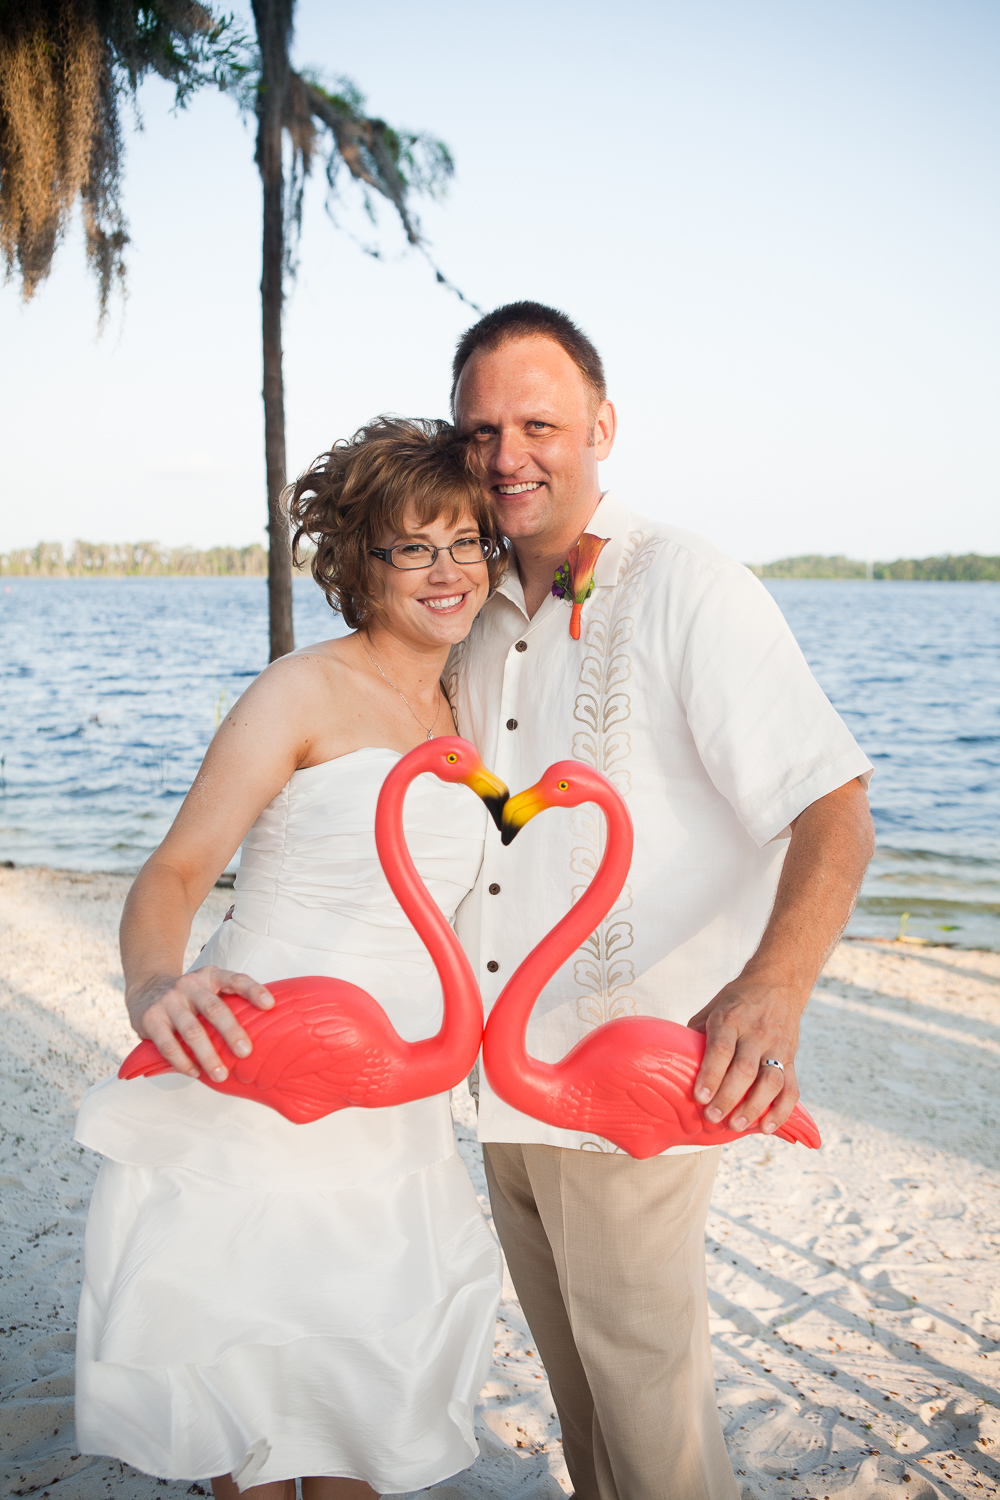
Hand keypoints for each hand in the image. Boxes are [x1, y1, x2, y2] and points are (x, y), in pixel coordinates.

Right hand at [128, 966, 273, 1081]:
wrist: (146, 989)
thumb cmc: (190, 996)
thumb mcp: (209, 989)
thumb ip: (230, 1003)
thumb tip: (264, 1033)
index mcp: (211, 976)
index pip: (236, 980)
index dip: (253, 990)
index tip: (270, 1005)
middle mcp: (190, 985)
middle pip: (214, 1009)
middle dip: (231, 1031)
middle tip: (245, 1052)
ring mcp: (169, 1001)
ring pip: (192, 1031)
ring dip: (207, 1056)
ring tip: (220, 1075)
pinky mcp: (151, 1019)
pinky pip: (168, 1045)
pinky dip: (182, 1062)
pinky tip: (194, 1073)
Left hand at [686, 973, 805, 1134]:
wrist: (778, 983)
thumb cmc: (737, 1000)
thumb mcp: (713, 1008)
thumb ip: (698, 1034)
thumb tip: (677, 1063)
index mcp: (731, 1019)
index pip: (721, 1049)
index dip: (710, 1074)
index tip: (699, 1097)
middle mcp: (755, 1033)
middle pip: (744, 1069)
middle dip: (728, 1097)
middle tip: (713, 1118)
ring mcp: (776, 1047)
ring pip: (770, 1081)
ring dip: (754, 1107)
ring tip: (737, 1125)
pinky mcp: (792, 1058)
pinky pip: (791, 1088)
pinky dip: (782, 1110)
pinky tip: (767, 1127)